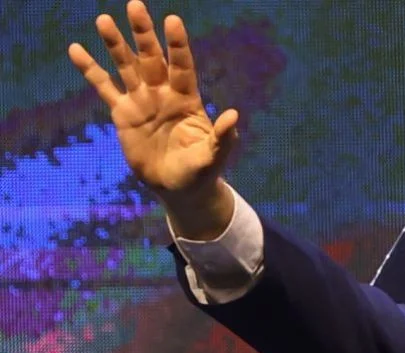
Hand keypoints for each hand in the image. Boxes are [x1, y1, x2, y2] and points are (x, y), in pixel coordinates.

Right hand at [68, 1, 236, 236]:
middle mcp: (163, 93)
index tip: (172, 20)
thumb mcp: (214, 156)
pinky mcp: (122, 113)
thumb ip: (223, 136)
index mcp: (187, 99)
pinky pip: (104, 87)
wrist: (177, 188)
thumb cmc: (200, 171)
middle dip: (143, 33)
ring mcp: (141, 100)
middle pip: (151, 57)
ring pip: (126, 66)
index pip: (182, 65)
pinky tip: (76, 49)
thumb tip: (234, 115)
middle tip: (135, 5)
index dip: (177, 44)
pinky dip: (90, 69)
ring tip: (103, 20)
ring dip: (115, 44)